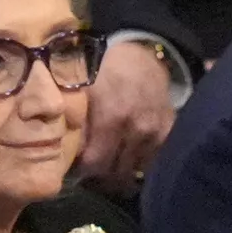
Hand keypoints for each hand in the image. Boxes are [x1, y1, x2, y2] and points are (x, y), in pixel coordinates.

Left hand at [78, 41, 174, 194]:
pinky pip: (152, 160)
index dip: (83, 170)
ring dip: (120, 172)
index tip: (75, 169)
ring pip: (134, 170)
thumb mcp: (80, 91)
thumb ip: (73, 124)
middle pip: (116, 172)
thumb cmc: (103, 71)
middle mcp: (138, 129)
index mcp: (112, 117)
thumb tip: (62, 155)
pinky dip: (139, 163)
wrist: (141, 57)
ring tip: (107, 167)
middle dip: (100, 175)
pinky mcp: (169, 131)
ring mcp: (156, 132)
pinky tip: (127, 158)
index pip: (96, 164)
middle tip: (89, 172)